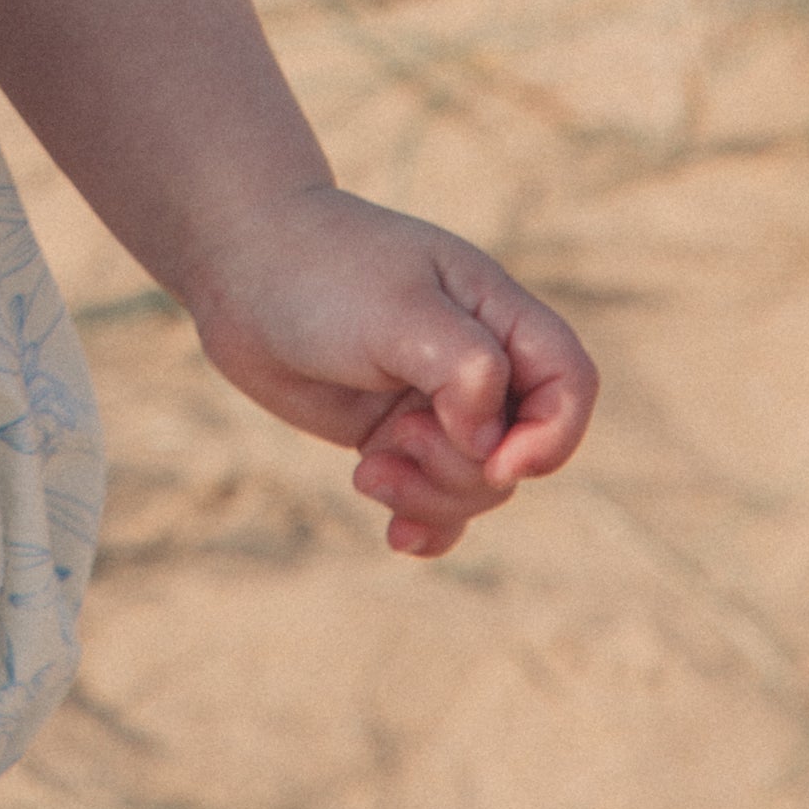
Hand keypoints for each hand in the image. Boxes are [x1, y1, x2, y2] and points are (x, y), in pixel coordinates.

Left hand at [175, 183, 597, 557]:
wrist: (237, 269)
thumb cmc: (319, 272)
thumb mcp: (398, 311)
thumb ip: (463, 369)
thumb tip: (491, 443)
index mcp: (494, 313)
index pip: (571, 383)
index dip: (552, 437)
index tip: (496, 461)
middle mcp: (475, 361)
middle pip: (520, 451)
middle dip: (464, 472)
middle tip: (398, 440)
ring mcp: (434, 401)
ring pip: (475, 483)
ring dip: (429, 495)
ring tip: (367, 472)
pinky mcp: (393, 432)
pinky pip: (435, 499)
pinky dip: (425, 523)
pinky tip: (397, 540)